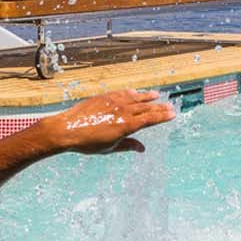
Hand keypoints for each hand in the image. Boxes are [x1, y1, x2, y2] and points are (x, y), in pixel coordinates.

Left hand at [44, 89, 177, 154]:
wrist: (68, 129)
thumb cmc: (88, 143)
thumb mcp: (110, 148)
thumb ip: (128, 146)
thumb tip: (142, 148)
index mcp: (127, 125)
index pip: (150, 119)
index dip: (162, 116)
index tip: (172, 114)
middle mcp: (123, 111)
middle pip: (146, 107)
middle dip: (159, 107)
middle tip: (170, 106)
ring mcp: (113, 102)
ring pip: (135, 98)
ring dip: (147, 96)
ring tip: (156, 95)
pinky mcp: (104, 97)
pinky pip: (121, 93)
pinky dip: (131, 93)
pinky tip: (135, 93)